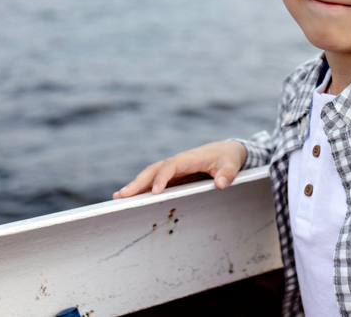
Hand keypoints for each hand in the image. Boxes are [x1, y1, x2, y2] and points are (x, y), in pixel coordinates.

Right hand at [112, 140, 247, 198]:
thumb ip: (228, 173)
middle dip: (139, 182)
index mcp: (189, 158)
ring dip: (135, 185)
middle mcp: (177, 162)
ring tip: (118, 198)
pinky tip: (131, 198)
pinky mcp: (173, 176)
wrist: (226, 151)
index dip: (162, 177)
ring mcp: (174, 169)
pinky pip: (155, 181)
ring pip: (151, 175)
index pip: (171, 165)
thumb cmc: (227, 157)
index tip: (155, 191)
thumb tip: (222, 184)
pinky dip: (142, 188)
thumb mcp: (232, 163)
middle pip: (154, 170)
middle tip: (123, 195)